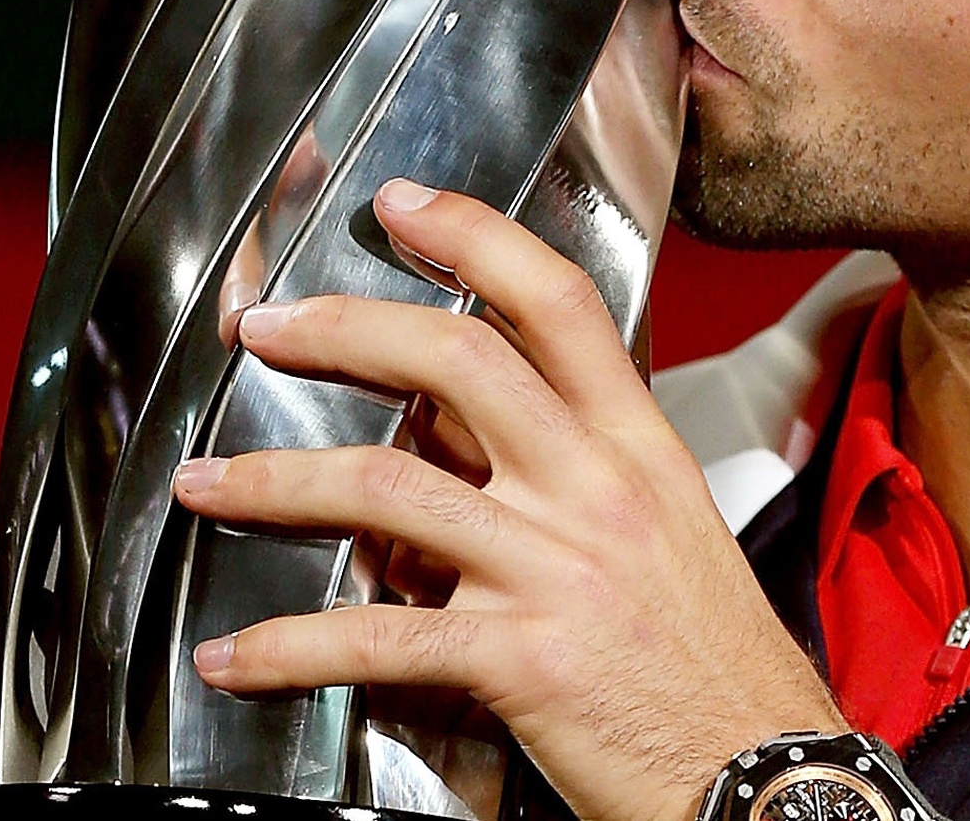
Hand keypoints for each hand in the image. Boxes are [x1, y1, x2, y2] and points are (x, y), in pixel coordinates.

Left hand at [173, 177, 846, 820]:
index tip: (401, 207)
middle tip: (264, 330)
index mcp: (639, 449)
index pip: (556, 303)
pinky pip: (374, 637)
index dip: (473, 237)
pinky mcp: (519, 659)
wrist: (762, 774)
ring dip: (272, 479)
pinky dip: (285, 648)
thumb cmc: (715, 667)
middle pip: (454, 360)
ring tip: (207, 483)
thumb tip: (461, 438)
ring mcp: (555, 570)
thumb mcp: (670, 534)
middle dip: (339, 330)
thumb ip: (573, 474)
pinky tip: (236, 656)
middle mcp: (595, 491)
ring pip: (385, 485)